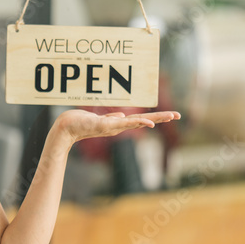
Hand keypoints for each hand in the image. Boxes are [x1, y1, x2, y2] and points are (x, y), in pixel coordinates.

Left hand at [53, 108, 180, 147]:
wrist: (66, 128)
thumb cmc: (81, 122)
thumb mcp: (100, 119)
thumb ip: (111, 119)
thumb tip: (122, 116)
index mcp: (118, 124)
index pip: (141, 120)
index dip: (156, 118)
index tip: (171, 115)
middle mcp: (118, 127)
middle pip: (145, 121)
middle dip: (162, 119)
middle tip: (179, 115)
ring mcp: (113, 127)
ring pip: (138, 122)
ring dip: (155, 119)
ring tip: (170, 116)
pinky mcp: (105, 126)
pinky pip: (124, 124)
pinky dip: (137, 123)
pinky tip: (148, 123)